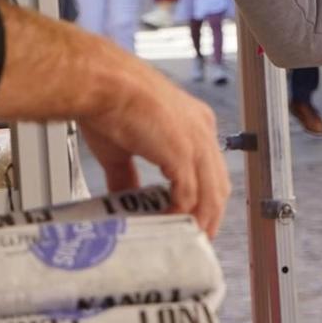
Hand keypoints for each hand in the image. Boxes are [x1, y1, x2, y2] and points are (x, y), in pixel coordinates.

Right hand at [78, 62, 228, 236]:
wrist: (102, 84)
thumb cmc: (109, 100)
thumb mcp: (123, 146)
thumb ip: (129, 175)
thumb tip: (126, 196)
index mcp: (195, 123)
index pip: (212, 169)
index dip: (206, 198)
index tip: (194, 217)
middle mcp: (202, 131)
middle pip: (219, 186)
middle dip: (210, 216)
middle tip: (196, 237)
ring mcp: (196, 142)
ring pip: (211, 194)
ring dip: (200, 221)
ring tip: (185, 238)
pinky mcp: (182, 153)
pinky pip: (190, 195)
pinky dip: (181, 214)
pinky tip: (168, 223)